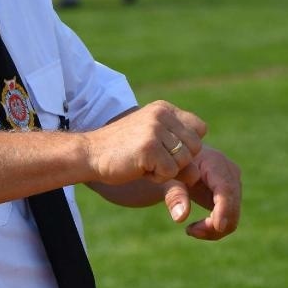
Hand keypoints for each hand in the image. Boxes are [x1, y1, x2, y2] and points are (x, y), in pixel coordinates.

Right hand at [84, 101, 206, 186]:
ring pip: (184, 161)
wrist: (89, 154)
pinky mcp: (149, 147)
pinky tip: (139, 169)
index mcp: (164, 109)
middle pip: (195, 147)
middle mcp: (162, 114)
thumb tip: (197, 175)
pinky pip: (170, 172)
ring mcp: (155, 129)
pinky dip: (157, 178)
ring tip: (144, 163)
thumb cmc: (121, 153)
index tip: (165, 151)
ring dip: (166, 171)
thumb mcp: (153, 148)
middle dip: (178, 161)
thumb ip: (177, 157)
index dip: (187, 146)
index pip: (199, 129)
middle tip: (153, 161)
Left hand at [159, 145, 240, 240]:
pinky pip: (229, 218)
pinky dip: (214, 228)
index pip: (225, 189)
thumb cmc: (170, 169)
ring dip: (213, 230)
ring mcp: (233, 184)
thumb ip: (174, 195)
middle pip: (232, 206)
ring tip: (190, 230)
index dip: (224, 208)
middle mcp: (230, 172)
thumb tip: (181, 217)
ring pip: (233, 216)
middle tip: (190, 231)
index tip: (218, 227)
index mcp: (215, 162)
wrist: (176, 162)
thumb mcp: (167, 180)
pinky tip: (195, 227)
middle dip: (215, 225)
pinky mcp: (231, 196)